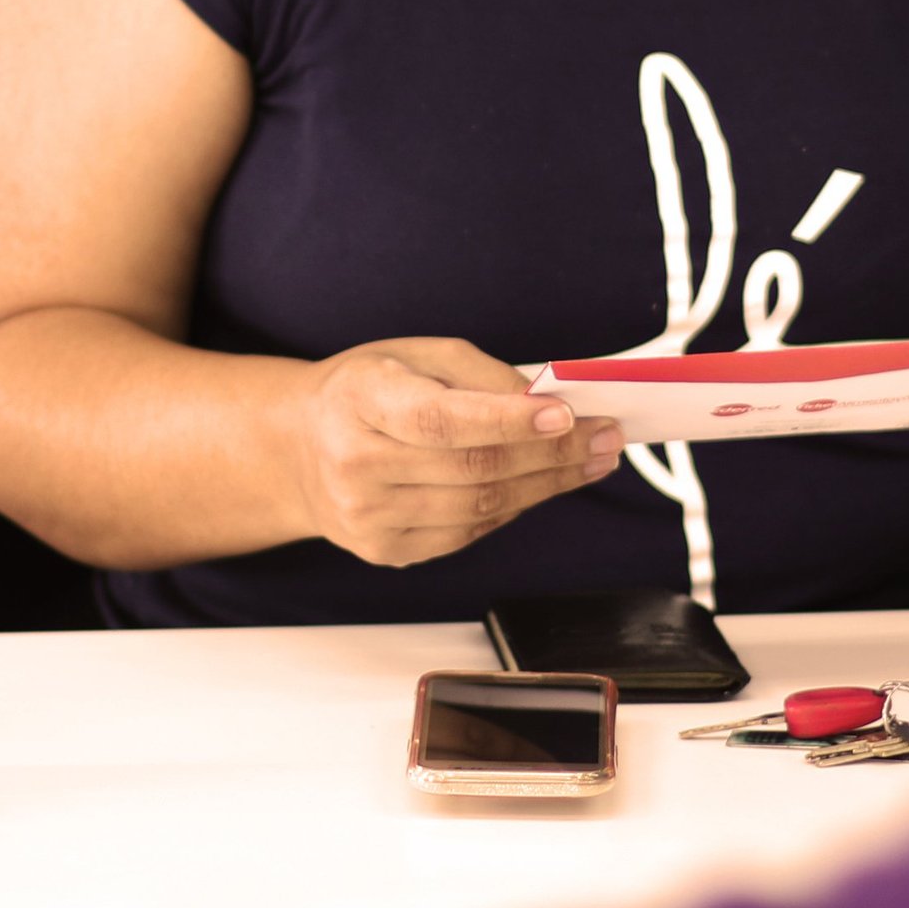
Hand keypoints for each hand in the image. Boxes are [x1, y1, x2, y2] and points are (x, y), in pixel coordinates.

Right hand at [287, 338, 624, 566]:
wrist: (302, 449)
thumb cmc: (369, 391)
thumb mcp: (417, 356)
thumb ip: (483, 375)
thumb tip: (550, 402)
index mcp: (359, 401)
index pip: (441, 419)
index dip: (508, 420)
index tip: (566, 412)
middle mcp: (355, 464)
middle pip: (473, 469)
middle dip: (552, 453)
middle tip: (606, 437)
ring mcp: (368, 517)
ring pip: (480, 507)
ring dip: (547, 485)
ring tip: (592, 460)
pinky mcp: (386, 551)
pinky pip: (469, 532)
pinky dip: (513, 508)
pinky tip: (540, 484)